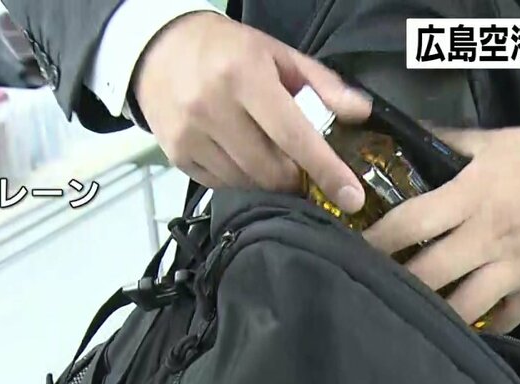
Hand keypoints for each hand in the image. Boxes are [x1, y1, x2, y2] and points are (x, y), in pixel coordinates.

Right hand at [134, 12, 370, 211]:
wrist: (158, 49)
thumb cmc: (228, 50)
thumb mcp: (277, 54)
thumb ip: (322, 84)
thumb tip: (361, 112)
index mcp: (244, 77)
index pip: (294, 135)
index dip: (326, 170)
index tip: (352, 198)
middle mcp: (213, 108)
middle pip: (272, 170)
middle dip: (297, 178)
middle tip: (304, 169)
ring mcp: (190, 135)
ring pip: (248, 183)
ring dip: (269, 181)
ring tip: (272, 159)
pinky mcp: (176, 156)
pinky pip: (222, 185)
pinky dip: (242, 180)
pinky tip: (243, 158)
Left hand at [363, 116, 519, 332]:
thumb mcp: (500, 141)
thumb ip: (450, 143)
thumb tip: (406, 137)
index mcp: (474, 194)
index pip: (410, 223)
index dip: (374, 241)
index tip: (347, 249)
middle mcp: (489, 235)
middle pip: (427, 273)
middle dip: (394, 285)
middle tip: (368, 290)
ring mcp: (516, 268)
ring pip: (461, 305)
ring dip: (432, 314)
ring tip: (406, 318)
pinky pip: (501, 320)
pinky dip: (478, 327)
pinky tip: (458, 330)